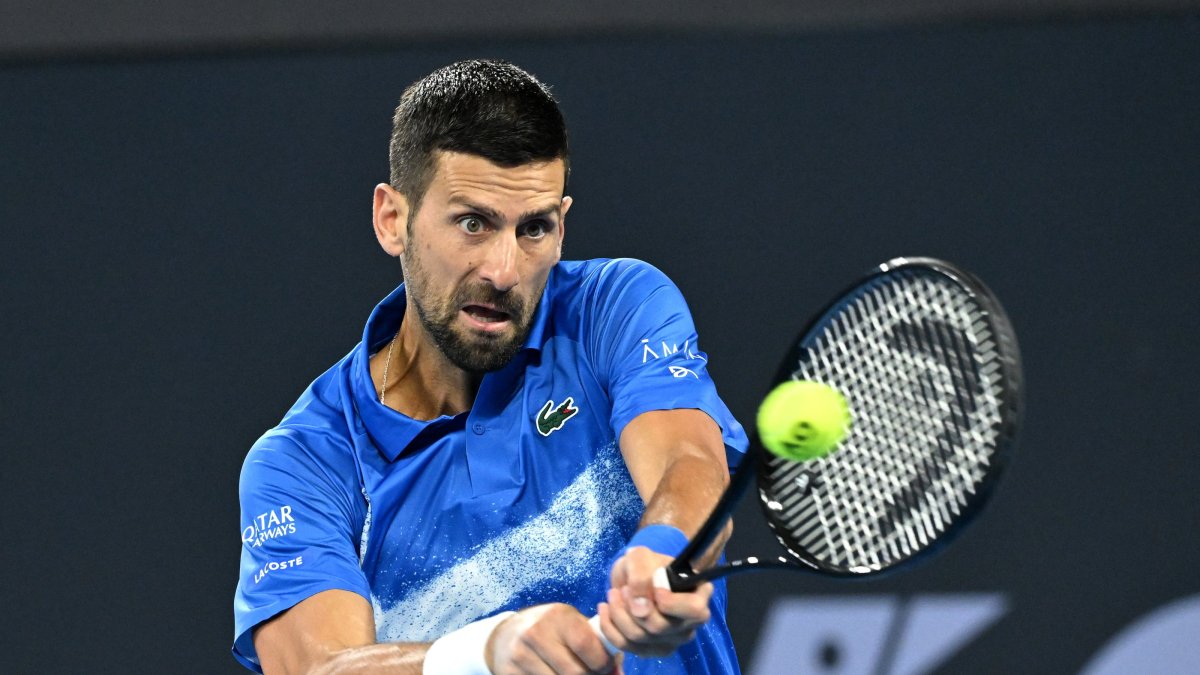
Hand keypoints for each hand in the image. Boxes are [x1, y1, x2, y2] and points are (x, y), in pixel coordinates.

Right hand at [486, 603, 621, 674]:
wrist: (507, 635)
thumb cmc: (551, 630)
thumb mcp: (572, 626)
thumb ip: (597, 645)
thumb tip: (619, 674)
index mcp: (558, 616)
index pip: (586, 646)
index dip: (602, 664)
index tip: (605, 668)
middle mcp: (536, 632)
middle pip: (575, 672)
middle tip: (590, 673)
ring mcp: (520, 653)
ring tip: (571, 672)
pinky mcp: (509, 671)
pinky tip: (552, 673)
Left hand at [596, 546, 712, 657]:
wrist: (633, 577)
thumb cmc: (645, 564)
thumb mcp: (641, 557)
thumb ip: (642, 575)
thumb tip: (639, 608)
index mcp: (698, 596)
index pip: (694, 609)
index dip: (670, 602)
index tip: (653, 584)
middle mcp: (690, 623)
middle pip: (660, 627)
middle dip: (633, 606)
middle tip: (623, 589)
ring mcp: (672, 640)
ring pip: (640, 638)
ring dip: (619, 614)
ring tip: (612, 594)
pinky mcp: (651, 651)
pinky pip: (626, 646)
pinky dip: (609, 627)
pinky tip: (605, 608)